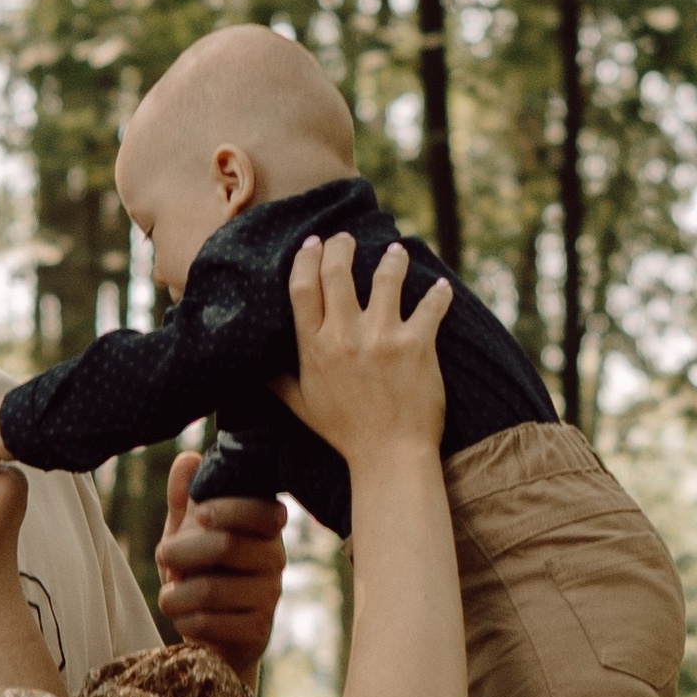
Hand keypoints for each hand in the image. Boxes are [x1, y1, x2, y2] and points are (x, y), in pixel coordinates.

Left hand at [156, 465, 285, 665]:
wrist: (213, 632)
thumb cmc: (202, 571)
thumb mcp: (188, 532)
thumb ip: (186, 498)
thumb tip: (188, 459)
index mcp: (265, 527)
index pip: (263, 511)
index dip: (231, 509)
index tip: (200, 516)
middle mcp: (275, 558)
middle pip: (227, 546)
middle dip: (181, 551)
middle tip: (163, 556)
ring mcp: (270, 596)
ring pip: (212, 588)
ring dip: (175, 593)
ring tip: (168, 596)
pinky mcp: (259, 630)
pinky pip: (211, 622)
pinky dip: (185, 620)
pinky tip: (184, 618)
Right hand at [275, 235, 447, 465]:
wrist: (389, 458)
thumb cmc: (346, 434)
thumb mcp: (302, 407)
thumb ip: (279, 381)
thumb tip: (255, 367)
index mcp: (313, 349)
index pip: (302, 287)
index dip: (307, 258)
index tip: (313, 244)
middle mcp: (344, 338)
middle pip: (337, 271)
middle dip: (342, 246)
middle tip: (349, 238)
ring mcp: (381, 339)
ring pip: (385, 278)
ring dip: (392, 260)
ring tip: (396, 253)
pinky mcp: (416, 346)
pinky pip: (430, 305)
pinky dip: (439, 293)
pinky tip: (441, 287)